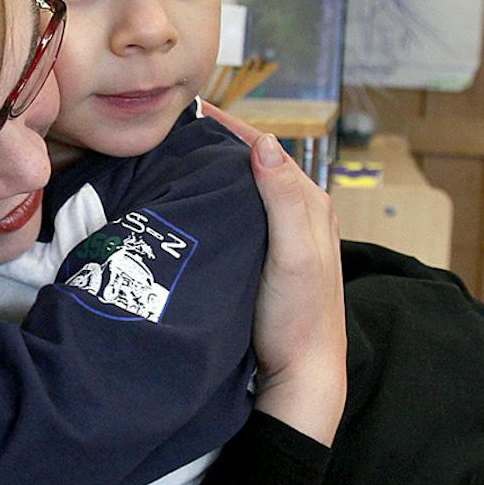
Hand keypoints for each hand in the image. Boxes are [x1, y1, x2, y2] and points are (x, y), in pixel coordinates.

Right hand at [201, 104, 346, 445]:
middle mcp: (300, 215)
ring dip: (215, 175)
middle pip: (255, 166)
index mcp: (311, 204)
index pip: (266, 149)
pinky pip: (240, 218)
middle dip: (218, 145)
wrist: (301, 375)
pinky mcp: (266, 261)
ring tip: (175, 162)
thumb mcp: (295, 254)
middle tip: (172, 132)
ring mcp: (284, 239)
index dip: (230, 127)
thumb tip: (264, 142)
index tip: (190, 109)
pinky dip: (216, 203)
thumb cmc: (299, 318)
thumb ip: (284, 198)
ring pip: (246, 192)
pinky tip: (193, 209)